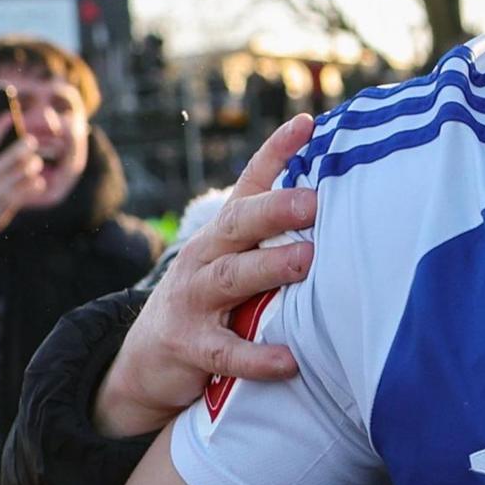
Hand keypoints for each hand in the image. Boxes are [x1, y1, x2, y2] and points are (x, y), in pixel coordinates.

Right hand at [0, 113, 53, 241]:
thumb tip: (6, 139)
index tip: (9, 115)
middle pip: (14, 155)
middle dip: (26, 145)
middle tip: (30, 141)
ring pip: (26, 170)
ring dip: (34, 164)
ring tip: (33, 164)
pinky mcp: (8, 202)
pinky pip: (31, 187)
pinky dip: (37, 182)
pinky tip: (35, 181)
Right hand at [95, 114, 319, 438]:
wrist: (146, 360)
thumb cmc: (211, 301)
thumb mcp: (235, 261)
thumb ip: (274, 238)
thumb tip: (339, 206)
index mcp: (222, 234)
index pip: (249, 184)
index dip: (276, 152)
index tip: (307, 124)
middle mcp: (205, 256)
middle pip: (240, 225)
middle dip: (276, 209)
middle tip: (315, 201)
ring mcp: (192, 300)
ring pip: (231, 277)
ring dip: (269, 267)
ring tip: (307, 260)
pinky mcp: (190, 346)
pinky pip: (225, 352)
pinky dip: (258, 357)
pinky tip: (289, 360)